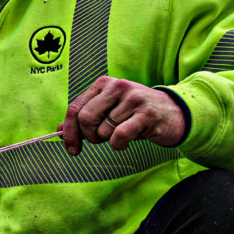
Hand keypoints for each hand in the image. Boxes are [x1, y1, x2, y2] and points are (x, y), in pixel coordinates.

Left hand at [61, 76, 186, 154]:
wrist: (174, 113)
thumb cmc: (137, 114)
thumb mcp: (109, 111)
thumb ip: (85, 118)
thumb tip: (59, 130)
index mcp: (103, 84)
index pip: (75, 108)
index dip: (69, 132)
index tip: (71, 149)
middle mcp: (117, 87)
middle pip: (85, 119)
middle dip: (90, 136)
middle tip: (102, 139)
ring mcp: (132, 99)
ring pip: (103, 130)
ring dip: (109, 141)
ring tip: (122, 134)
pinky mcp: (146, 114)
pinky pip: (119, 136)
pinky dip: (119, 145)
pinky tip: (127, 141)